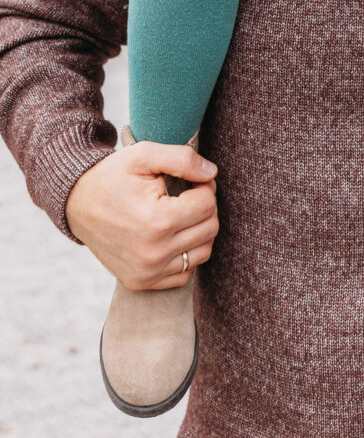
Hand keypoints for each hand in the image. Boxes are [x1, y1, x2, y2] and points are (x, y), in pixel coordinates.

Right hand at [65, 141, 218, 290]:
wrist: (76, 204)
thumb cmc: (113, 176)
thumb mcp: (144, 155)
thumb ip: (183, 159)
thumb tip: (212, 173)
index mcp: (156, 221)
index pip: (208, 204)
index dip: (204, 185)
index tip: (190, 179)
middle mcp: (153, 253)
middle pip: (209, 228)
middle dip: (204, 206)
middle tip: (187, 193)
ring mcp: (146, 272)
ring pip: (202, 252)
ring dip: (199, 230)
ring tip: (180, 212)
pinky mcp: (140, 282)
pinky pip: (184, 273)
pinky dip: (185, 253)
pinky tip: (171, 234)